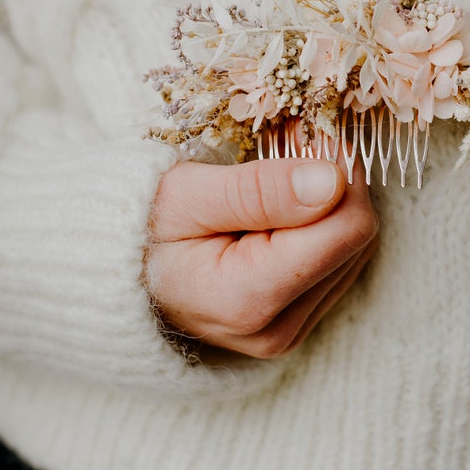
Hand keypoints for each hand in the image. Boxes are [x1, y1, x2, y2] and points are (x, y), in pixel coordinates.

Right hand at [145, 157, 378, 358]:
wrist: (112, 276)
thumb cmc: (140, 229)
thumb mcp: (185, 194)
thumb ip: (257, 191)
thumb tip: (330, 181)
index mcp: (248, 299)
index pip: (348, 229)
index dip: (339, 172)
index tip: (308, 135)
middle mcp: (277, 330)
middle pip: (357, 238)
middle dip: (334, 183)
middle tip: (291, 144)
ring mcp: (289, 333)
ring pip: (355, 249)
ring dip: (330, 203)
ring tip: (279, 176)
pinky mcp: (296, 324)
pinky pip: (340, 264)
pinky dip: (321, 226)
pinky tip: (282, 208)